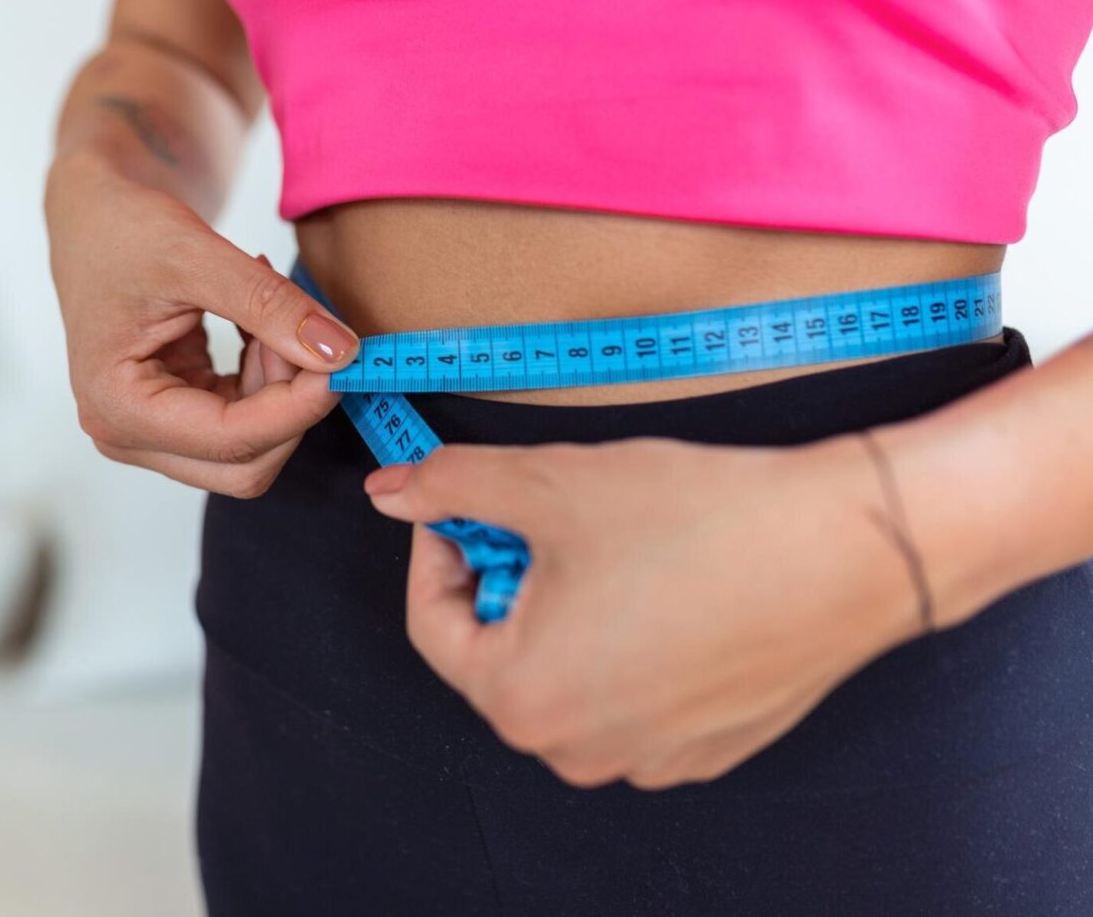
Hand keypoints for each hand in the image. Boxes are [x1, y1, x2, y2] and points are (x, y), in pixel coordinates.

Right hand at [46, 151, 357, 496]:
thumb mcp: (196, 254)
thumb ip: (268, 305)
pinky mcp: (177, 418)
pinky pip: (245, 422)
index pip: (230, 440)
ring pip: (252, 446)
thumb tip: (340, 353)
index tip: (344, 361)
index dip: (298, 407)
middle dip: (290, 405)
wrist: (95, 218)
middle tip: (307, 333)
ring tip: (273, 315)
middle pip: (244, 463)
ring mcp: (151, 432)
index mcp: (116, 405)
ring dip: (282, 388)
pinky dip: (269, 380)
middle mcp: (128, 434)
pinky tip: (261, 330)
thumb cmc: (121, 229)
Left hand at [364, 436, 923, 789]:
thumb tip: (392, 490)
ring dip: (565, 607)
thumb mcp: (551, 485)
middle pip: (498, 650)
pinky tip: (668, 586)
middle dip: (505, 577)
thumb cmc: (702, 522)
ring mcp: (643, 758)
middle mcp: (576, 750)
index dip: (436, 547)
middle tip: (545, 515)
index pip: (432, 624)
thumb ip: (453, 487)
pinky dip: (623, 640)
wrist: (850, 548)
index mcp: (519, 698)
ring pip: (564, 670)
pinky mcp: (700, 749)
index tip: (461, 503)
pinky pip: (627, 693)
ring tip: (614, 546)